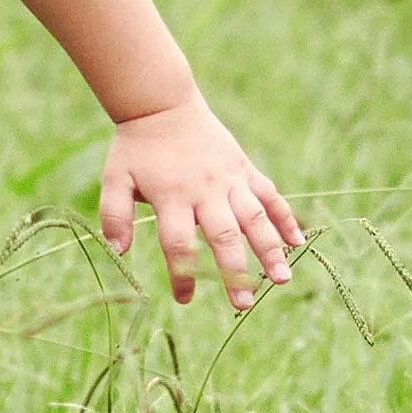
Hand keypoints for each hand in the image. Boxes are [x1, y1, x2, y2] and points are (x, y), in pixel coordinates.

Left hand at [98, 91, 301, 310]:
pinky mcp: (245, 170)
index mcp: (171, 197)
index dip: (182, 274)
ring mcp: (230, 180)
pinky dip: (285, 218)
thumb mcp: (115, 178)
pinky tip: (297, 242)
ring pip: (255, 219)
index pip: (178, 243)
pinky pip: (270, 196)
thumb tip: (117, 252)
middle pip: (224, 236)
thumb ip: (114, 215)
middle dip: (234, 272)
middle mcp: (205, 191)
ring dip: (270, 250)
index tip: (184, 300)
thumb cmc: (136, 148)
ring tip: (281, 280)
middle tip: (242, 305)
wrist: (162, 106)